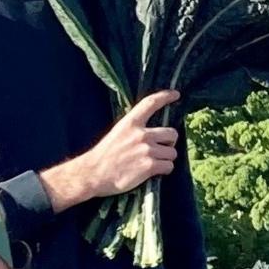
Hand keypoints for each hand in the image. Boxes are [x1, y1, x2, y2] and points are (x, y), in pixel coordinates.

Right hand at [43, 90, 181, 209]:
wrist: (92, 174)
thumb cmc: (105, 155)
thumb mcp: (117, 133)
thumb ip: (134, 129)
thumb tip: (152, 131)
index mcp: (130, 123)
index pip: (150, 103)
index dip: (165, 97)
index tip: (176, 94)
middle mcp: (140, 134)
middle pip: (172, 133)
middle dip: (170, 143)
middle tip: (161, 149)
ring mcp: (146, 150)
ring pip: (172, 152)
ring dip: (166, 159)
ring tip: (153, 162)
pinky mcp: (149, 166)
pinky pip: (169, 166)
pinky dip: (165, 170)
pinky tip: (153, 172)